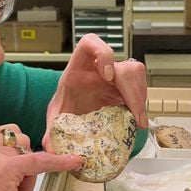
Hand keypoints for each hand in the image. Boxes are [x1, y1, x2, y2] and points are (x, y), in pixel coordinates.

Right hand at [0, 124, 81, 190]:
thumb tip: (21, 158)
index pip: (5, 137)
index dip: (14, 158)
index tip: (17, 177)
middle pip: (19, 142)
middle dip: (23, 167)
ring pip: (28, 153)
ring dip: (27, 180)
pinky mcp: (6, 167)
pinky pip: (40, 161)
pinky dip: (58, 162)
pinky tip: (73, 162)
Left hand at [42, 34, 147, 151]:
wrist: (73, 109)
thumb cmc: (66, 104)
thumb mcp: (56, 117)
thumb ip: (52, 130)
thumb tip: (49, 148)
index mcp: (79, 66)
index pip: (90, 43)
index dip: (103, 53)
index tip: (107, 76)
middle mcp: (100, 66)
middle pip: (123, 66)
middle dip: (132, 90)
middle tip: (133, 115)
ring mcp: (115, 74)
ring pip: (136, 74)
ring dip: (140, 97)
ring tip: (137, 120)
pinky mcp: (126, 85)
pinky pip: (140, 86)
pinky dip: (141, 103)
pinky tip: (137, 119)